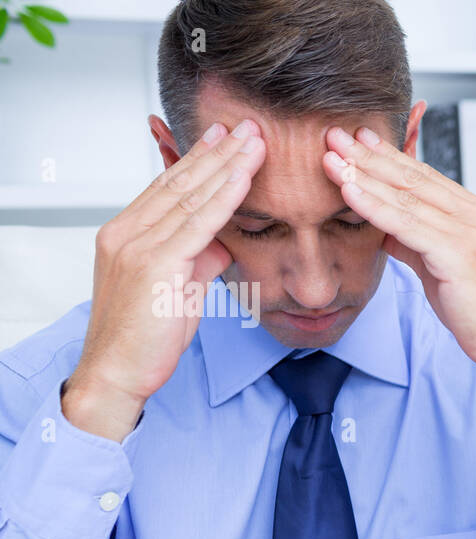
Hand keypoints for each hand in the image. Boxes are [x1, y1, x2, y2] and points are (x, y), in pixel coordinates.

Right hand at [64, 120, 266, 440]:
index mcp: (126, 233)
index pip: (168, 187)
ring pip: (191, 196)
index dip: (198, 160)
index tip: (223, 137)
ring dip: (227, 165)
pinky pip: (198, 222)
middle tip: (246, 126)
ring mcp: (138, 245)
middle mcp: (126, 231)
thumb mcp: (180, 287)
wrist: (118, 373)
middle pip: (179, 182)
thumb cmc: (148, 336)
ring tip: (254, 141)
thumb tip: (224, 240)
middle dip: (217, 152)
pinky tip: (244, 177)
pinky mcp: (155, 264)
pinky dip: (224, 196)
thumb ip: (199, 257)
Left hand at [320, 126, 475, 409]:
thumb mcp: (440, 268)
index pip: (424, 177)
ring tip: (331, 159)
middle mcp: (475, 215)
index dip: (388, 155)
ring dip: (364, 176)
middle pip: (412, 179)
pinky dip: (374, 207)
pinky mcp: (459, 253)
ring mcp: (470, 232)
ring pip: (406, 198)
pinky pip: (407, 225)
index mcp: (475, 213)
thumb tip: (382, 227)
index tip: (358, 138)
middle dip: (369, 156)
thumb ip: (414, 242)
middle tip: (333, 135)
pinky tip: (349, 192)